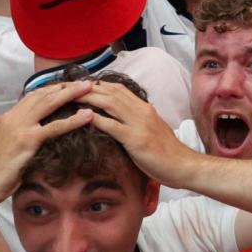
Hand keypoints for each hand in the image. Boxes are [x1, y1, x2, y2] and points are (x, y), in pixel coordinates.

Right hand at [0, 81, 95, 204]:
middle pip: (43, 94)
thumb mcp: (8, 146)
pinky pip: (54, 127)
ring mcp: (19, 127)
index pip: (34, 95)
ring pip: (49, 103)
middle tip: (86, 82)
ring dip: (72, 94)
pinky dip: (74, 120)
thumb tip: (37, 135)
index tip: (70, 85)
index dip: (53, 89)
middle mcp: (14, 117)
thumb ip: (21, 135)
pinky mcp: (26, 141)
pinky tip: (88, 116)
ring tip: (90, 89)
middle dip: (66, 86)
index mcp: (9, 117)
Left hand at [77, 80, 198, 185]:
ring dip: (88, 98)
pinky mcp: (136, 139)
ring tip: (69, 97)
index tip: (79, 86)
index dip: (97, 85)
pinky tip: (82, 118)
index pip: (117, 89)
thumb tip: (120, 122)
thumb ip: (136, 123)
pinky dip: (96, 119)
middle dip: (87, 88)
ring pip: (110, 103)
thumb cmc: (167, 153)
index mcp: (144, 108)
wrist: (183, 166)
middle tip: (67, 87)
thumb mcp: (151, 131)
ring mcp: (139, 124)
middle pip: (110, 92)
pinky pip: (113, 126)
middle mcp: (141, 111)